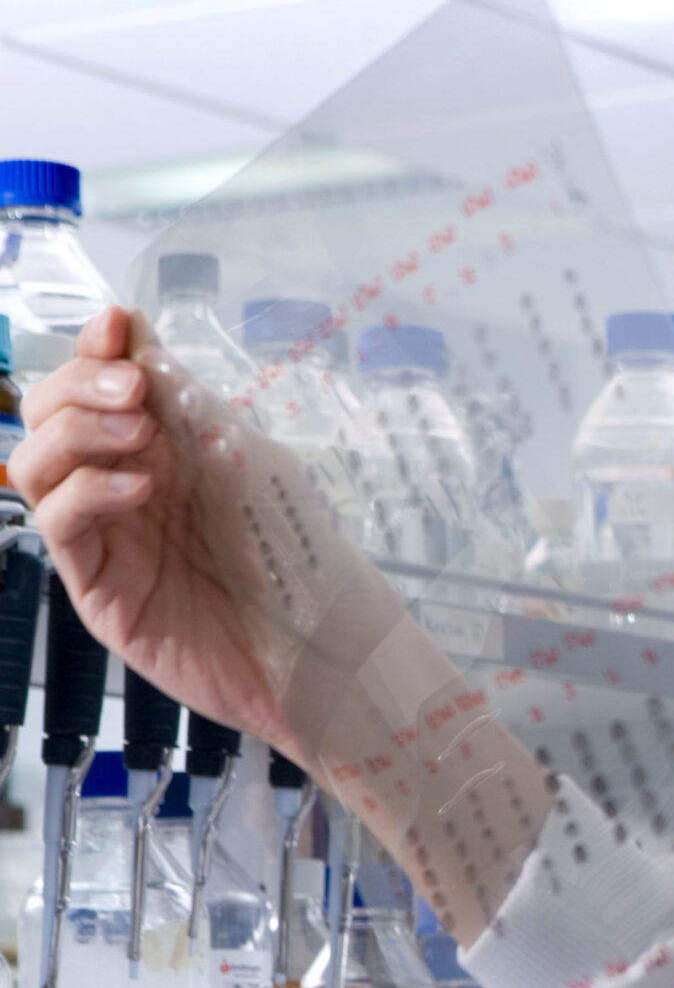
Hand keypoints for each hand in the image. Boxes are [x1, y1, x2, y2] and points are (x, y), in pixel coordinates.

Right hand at [16, 306, 542, 942]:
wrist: (322, 664)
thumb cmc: (303, 573)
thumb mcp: (262, 478)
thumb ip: (207, 419)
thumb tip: (156, 353)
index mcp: (160, 457)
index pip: (98, 388)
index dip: (97, 348)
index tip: (119, 323)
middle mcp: (120, 491)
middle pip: (49, 417)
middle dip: (79, 384)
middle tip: (133, 384)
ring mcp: (104, 540)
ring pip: (36, 465)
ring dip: (77, 431)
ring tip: (138, 431)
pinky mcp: (100, 589)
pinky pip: (61, 526)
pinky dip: (88, 492)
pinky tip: (139, 488)